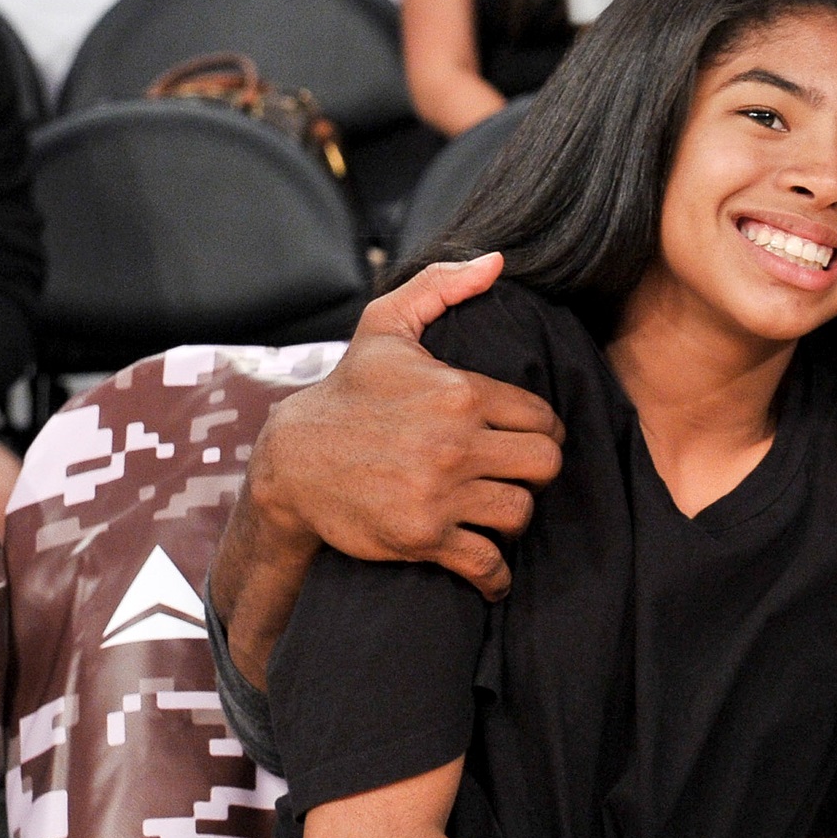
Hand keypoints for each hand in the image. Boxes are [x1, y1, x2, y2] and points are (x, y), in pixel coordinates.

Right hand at [246, 254, 565, 600]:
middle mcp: (455, 443)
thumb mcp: (386, 327)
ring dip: (515, 516)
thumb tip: (497, 262)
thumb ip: (441, 286)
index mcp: (459, 392)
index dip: (541, 430)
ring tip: (498, 510)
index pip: (542, 418)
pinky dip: (496, 575)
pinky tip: (493, 572)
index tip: (526, 439)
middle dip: (537, 472)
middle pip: (545, 465)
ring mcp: (440, 493)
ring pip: (521, 513)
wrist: (292, 461)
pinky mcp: (423, 537)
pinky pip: (487, 564)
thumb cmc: (347, 392)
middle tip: (517, 474)